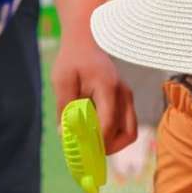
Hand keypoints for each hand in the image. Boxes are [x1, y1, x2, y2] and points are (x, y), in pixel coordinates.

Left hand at [52, 38, 137, 154]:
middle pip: (129, 133)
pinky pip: (125, 125)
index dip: (96, 142)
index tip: (80, 150)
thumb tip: (65, 135)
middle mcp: (124, 95)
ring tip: (90, 141)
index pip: (108, 124)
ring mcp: (127, 98)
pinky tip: (93, 130)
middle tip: (88, 150)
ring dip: (112, 142)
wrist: (86, 42)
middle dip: (109, 148)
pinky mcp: (125, 101)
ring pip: (130, 132)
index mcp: (108, 88)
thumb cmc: (73, 60)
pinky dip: (112, 134)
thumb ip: (64, 108)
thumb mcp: (62, 81)